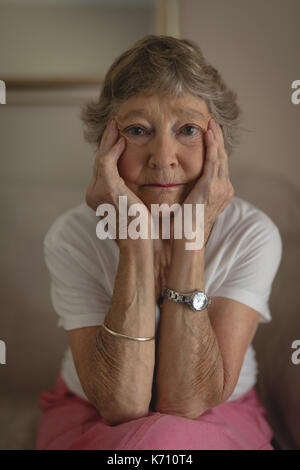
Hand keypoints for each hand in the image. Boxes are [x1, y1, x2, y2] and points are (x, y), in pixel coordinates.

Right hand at [86, 119, 149, 245]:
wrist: (139, 244)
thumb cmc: (140, 231)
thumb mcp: (131, 208)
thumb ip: (127, 195)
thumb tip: (134, 188)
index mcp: (97, 198)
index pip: (102, 168)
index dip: (108, 151)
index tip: (117, 137)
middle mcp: (93, 194)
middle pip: (100, 161)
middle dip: (107, 141)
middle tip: (114, 124)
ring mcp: (98, 191)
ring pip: (101, 158)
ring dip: (109, 140)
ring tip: (116, 126)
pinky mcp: (108, 189)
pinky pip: (106, 162)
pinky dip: (113, 149)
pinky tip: (121, 140)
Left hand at [180, 118, 234, 246]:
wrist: (188, 237)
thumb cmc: (185, 226)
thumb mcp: (191, 204)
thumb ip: (190, 192)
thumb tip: (180, 184)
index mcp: (221, 192)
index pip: (220, 165)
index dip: (216, 149)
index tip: (211, 135)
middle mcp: (225, 189)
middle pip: (223, 158)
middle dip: (218, 140)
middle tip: (213, 123)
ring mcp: (220, 188)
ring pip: (220, 157)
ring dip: (216, 138)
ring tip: (211, 124)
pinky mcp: (211, 187)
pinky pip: (213, 162)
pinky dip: (212, 146)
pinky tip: (208, 134)